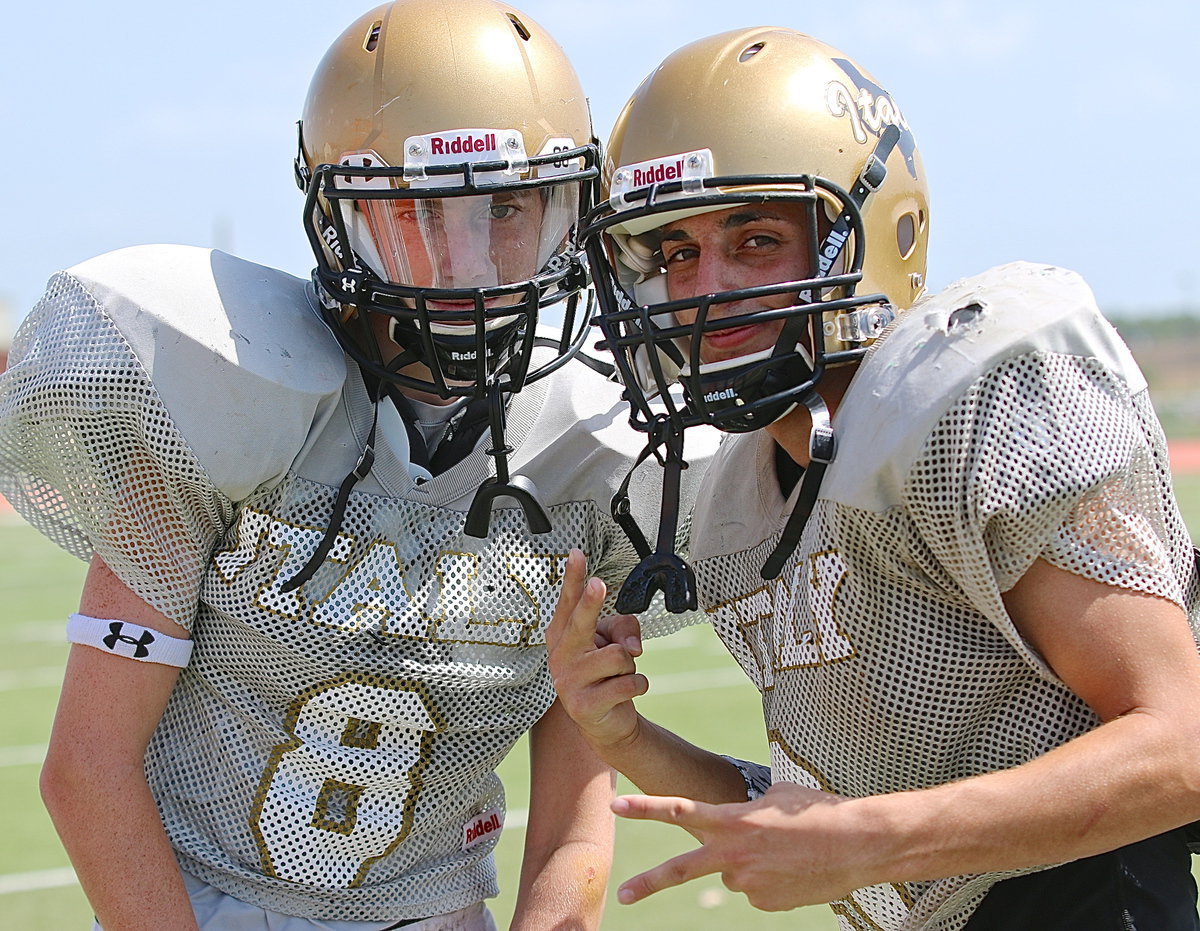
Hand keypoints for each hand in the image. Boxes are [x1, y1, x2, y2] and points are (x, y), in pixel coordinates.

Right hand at [546, 549, 646, 750]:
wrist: (606, 722)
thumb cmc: (606, 673)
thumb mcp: (615, 641)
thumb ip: (624, 628)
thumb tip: (631, 648)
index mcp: (563, 636)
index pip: (569, 602)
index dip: (573, 578)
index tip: (577, 553)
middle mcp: (561, 656)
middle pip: (580, 622)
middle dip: (590, 603)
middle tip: (599, 584)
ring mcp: (569, 682)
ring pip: (619, 656)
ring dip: (630, 666)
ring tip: (618, 675)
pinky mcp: (585, 706)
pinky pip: (628, 684)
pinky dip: (638, 686)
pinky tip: (625, 693)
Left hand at [611, 783, 866, 911]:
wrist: (860, 845)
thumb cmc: (819, 811)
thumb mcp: (777, 796)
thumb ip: (746, 810)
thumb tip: (737, 832)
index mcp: (733, 820)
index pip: (679, 811)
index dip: (645, 809)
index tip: (616, 806)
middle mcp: (734, 855)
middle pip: (681, 870)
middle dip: (648, 883)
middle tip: (623, 895)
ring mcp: (748, 884)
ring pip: (733, 873)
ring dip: (750, 863)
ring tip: (787, 851)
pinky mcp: (765, 905)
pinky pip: (755, 890)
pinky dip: (769, 879)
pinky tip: (795, 869)